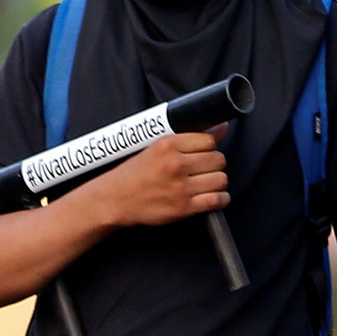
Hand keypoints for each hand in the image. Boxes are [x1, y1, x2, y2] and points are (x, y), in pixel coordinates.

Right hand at [88, 126, 230, 230]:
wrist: (115, 199)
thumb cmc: (135, 173)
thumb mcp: (156, 147)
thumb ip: (189, 137)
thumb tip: (222, 128)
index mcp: (168, 145)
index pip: (209, 140)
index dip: (208, 147)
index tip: (202, 154)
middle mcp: (175, 164)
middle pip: (218, 159)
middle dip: (213, 164)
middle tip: (202, 170)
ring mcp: (180, 187)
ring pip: (221, 179)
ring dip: (217, 182)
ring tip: (206, 184)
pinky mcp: (183, 207)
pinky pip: (216, 200)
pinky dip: (219, 200)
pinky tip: (211, 197)